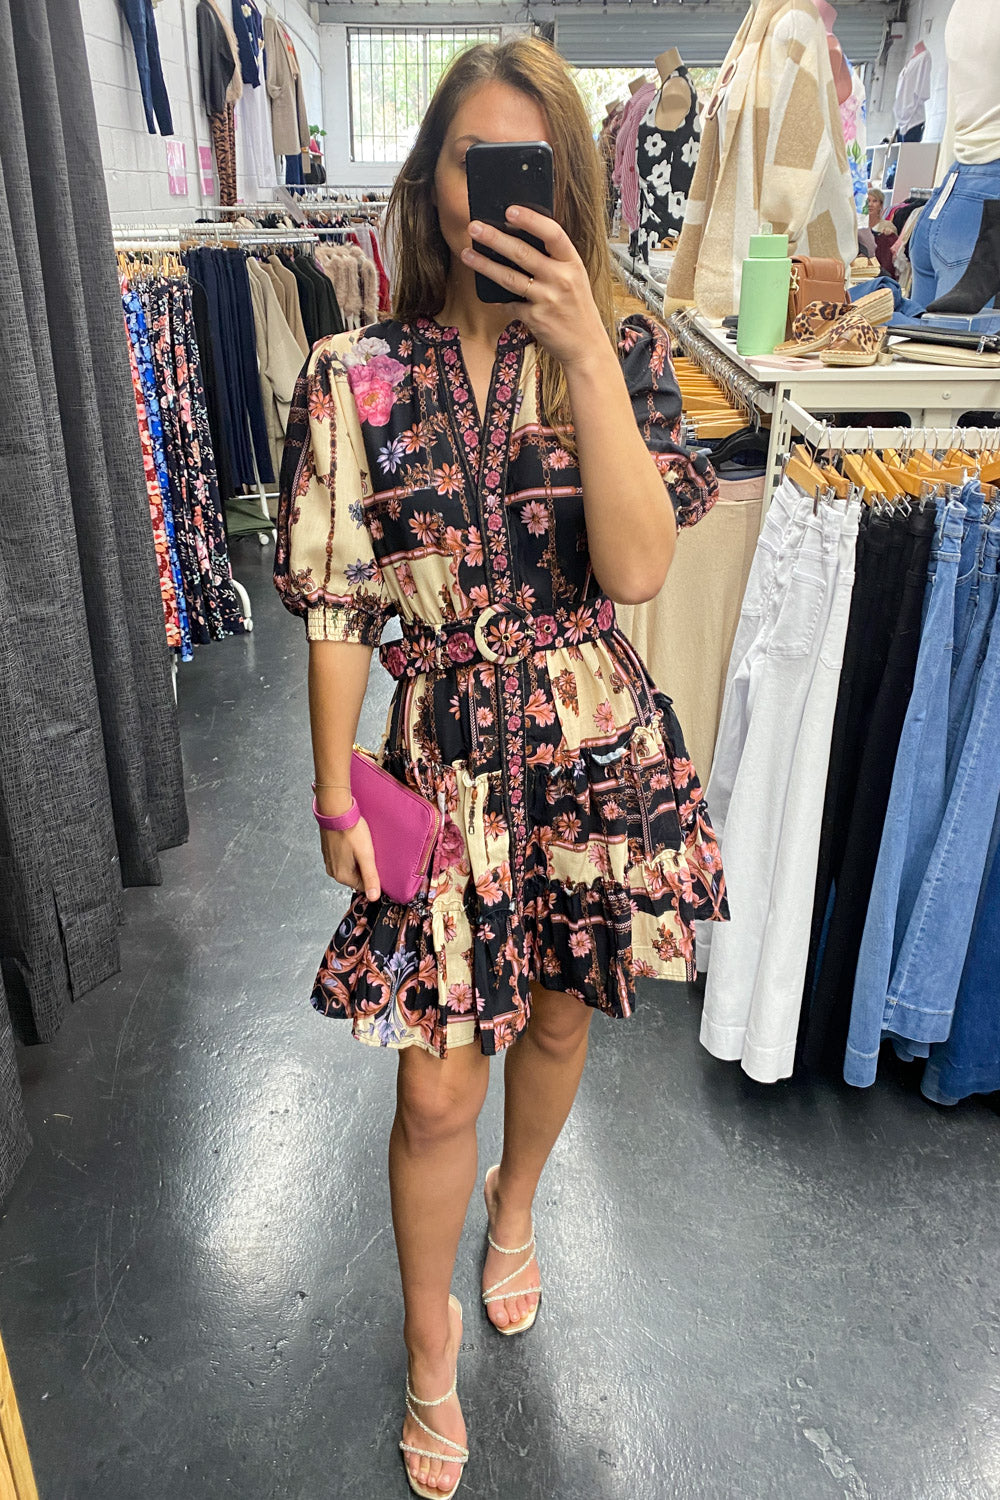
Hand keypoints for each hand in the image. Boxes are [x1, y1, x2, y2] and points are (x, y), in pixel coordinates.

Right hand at [320, 818, 380, 901]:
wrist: (336, 811)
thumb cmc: (351, 831)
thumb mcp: (366, 855)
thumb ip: (370, 877)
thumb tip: (374, 897)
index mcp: (342, 876)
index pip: (363, 885)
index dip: (372, 874)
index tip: (375, 861)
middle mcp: (333, 871)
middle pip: (356, 876)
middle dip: (364, 866)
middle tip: (368, 851)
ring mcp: (329, 860)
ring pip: (350, 866)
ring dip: (357, 858)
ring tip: (361, 845)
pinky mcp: (328, 851)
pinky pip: (343, 857)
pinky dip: (350, 852)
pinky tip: (353, 841)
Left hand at [461, 205, 608, 369]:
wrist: (586, 346)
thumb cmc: (577, 308)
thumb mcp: (574, 278)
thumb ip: (554, 261)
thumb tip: (519, 240)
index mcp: (573, 263)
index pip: (552, 233)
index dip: (530, 220)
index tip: (509, 210)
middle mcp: (561, 279)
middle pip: (523, 253)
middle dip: (495, 238)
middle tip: (475, 227)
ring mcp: (547, 299)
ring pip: (509, 277)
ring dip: (484, 265)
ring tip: (467, 254)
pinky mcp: (535, 318)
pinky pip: (510, 304)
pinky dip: (500, 299)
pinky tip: (491, 295)